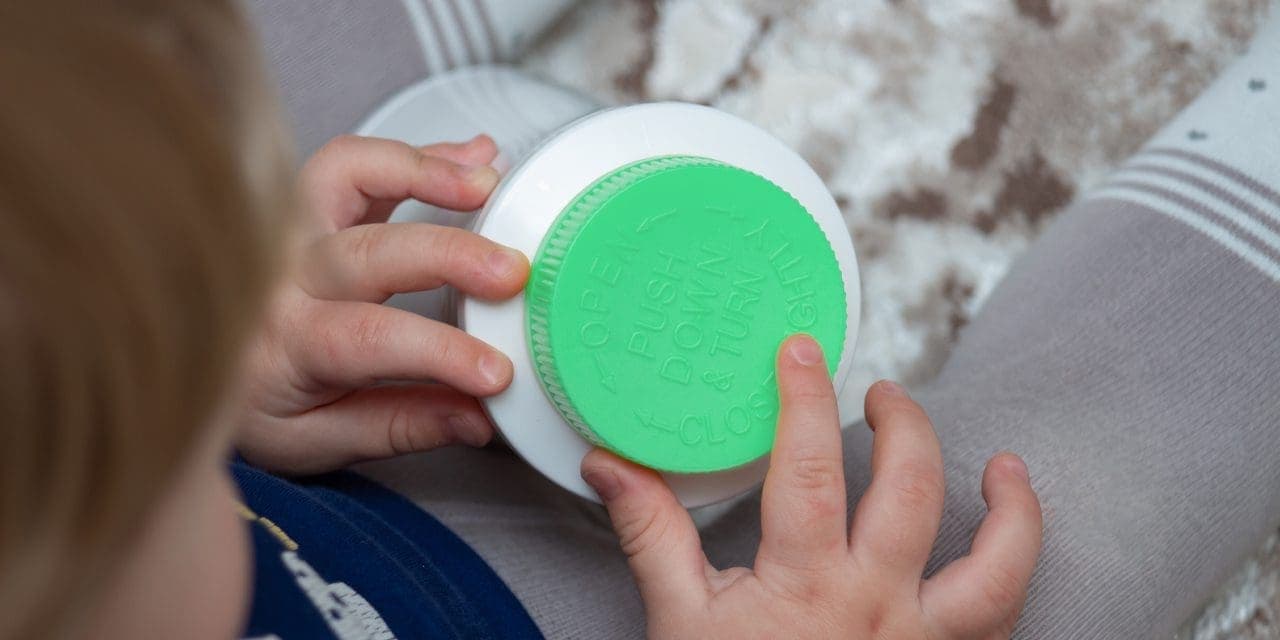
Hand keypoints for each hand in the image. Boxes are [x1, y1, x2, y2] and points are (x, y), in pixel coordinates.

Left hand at [236, 134, 528, 474]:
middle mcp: (279, 274)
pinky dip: (421, 155)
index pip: (366, 340)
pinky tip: (474, 159)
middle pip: (368, 250)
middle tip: (513, 272)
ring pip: (348, 171)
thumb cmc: (251, 403)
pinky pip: (356, 160)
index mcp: (284, 345)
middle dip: (449, 253)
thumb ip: (400, 426)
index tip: (497, 373)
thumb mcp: (317, 440)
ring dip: (425, 169)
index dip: (438, 353)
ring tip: (490, 181)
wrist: (181, 363)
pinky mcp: (305, 200)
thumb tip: (478, 420)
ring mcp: (289, 226)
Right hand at [581, 335, 1042, 638]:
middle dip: (905, 426)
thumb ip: (652, 534)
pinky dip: (1016, 576)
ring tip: (1005, 467)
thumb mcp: (678, 620)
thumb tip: (609, 465)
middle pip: (912, 492)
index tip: (802, 351)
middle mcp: (876, 607)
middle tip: (883, 394)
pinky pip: (1004, 621)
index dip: (806, 397)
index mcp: (806, 584)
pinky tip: (1008, 548)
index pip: (811, 466)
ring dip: (1011, 510)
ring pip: (997, 567)